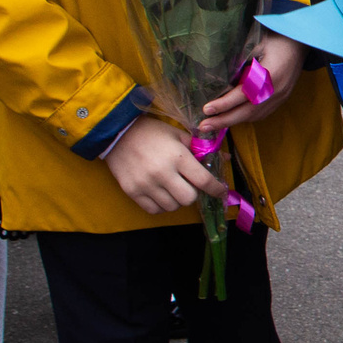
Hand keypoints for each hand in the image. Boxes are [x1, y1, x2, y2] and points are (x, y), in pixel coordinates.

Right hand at [104, 117, 227, 214]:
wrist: (117, 134)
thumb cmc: (152, 133)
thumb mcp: (178, 135)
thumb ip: (200, 148)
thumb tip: (225, 158)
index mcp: (177, 157)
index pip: (204, 180)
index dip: (216, 188)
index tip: (221, 191)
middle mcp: (162, 173)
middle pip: (189, 198)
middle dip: (194, 194)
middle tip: (190, 185)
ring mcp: (146, 184)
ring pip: (172, 206)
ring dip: (177, 200)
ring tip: (174, 188)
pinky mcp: (132, 192)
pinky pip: (154, 210)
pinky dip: (162, 206)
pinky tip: (162, 194)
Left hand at [197, 34, 306, 133]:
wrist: (301, 41)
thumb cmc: (276, 39)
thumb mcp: (256, 44)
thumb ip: (239, 60)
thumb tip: (215, 75)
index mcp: (271, 74)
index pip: (244, 93)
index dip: (225, 103)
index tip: (206, 109)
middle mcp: (278, 89)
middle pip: (248, 111)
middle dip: (224, 120)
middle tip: (203, 126)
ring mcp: (282, 96)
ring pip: (255, 115)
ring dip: (233, 121)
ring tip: (213, 124)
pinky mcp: (282, 99)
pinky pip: (262, 113)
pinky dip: (245, 117)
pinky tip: (232, 117)